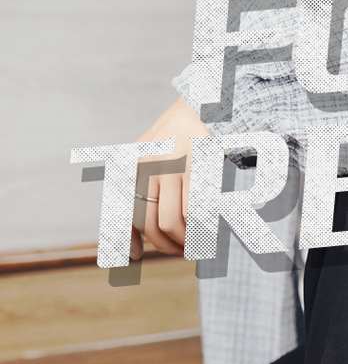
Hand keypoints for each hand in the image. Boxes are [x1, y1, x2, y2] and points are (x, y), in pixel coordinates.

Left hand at [131, 96, 211, 258]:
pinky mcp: (194, 168)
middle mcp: (144, 166)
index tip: (133, 257)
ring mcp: (169, 167)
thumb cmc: (180, 139)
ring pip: (172, 223)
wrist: (205, 105)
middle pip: (149, 224)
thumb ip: (142, 190)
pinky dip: (204, 230)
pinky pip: (195, 212)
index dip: (124, 240)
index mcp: (130, 165)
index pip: (120, 212)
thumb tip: (134, 244)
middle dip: (168, 246)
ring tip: (200, 245)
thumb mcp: (152, 157)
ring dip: (187, 242)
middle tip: (183, 252)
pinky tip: (212, 233)